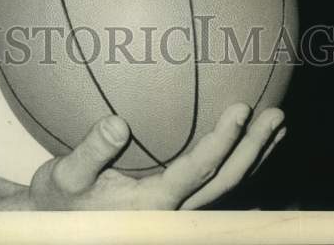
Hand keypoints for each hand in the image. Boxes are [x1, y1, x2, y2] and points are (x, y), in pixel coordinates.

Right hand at [26, 104, 285, 209]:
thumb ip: (92, 151)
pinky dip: (236, 163)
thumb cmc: (59, 198)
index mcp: (153, 204)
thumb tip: (117, 122)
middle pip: (226, 181)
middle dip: (254, 149)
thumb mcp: (66, 175)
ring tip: (277, 126)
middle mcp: (173, 212)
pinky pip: (214, 185)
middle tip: (277, 114)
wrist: (56, 224)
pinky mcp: (175, 204)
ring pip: (227, 188)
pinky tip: (248, 143)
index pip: (197, 169)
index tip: (241, 109)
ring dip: (255, 157)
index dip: (222, 141)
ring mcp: (178, 210)